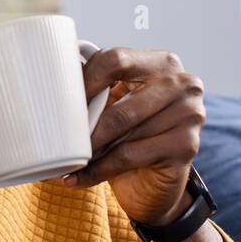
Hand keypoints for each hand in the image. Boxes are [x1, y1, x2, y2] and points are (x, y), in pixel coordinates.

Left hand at [59, 47, 205, 226]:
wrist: (156, 181)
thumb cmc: (129, 135)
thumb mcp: (115, 104)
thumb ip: (97, 87)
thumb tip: (51, 77)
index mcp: (162, 63)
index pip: (115, 60)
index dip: (83, 81)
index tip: (59, 101)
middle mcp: (183, 83)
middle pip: (119, 105)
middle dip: (85, 127)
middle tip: (58, 140)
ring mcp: (190, 114)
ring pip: (123, 133)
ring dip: (88, 151)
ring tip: (65, 161)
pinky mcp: (186, 145)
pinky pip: (129, 156)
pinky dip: (98, 170)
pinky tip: (78, 178)